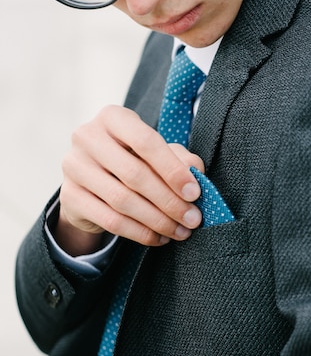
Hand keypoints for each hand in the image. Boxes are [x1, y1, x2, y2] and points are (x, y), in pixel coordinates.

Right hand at [54, 105, 204, 254]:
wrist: (91, 183)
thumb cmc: (131, 160)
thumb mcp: (156, 154)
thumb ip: (179, 159)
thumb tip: (196, 173)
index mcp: (113, 117)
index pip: (146, 142)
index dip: (173, 170)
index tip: (195, 193)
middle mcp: (87, 137)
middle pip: (135, 174)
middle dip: (169, 201)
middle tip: (192, 219)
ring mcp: (73, 166)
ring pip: (123, 201)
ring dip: (157, 221)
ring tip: (180, 232)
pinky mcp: (69, 196)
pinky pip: (110, 220)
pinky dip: (139, 233)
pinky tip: (158, 238)